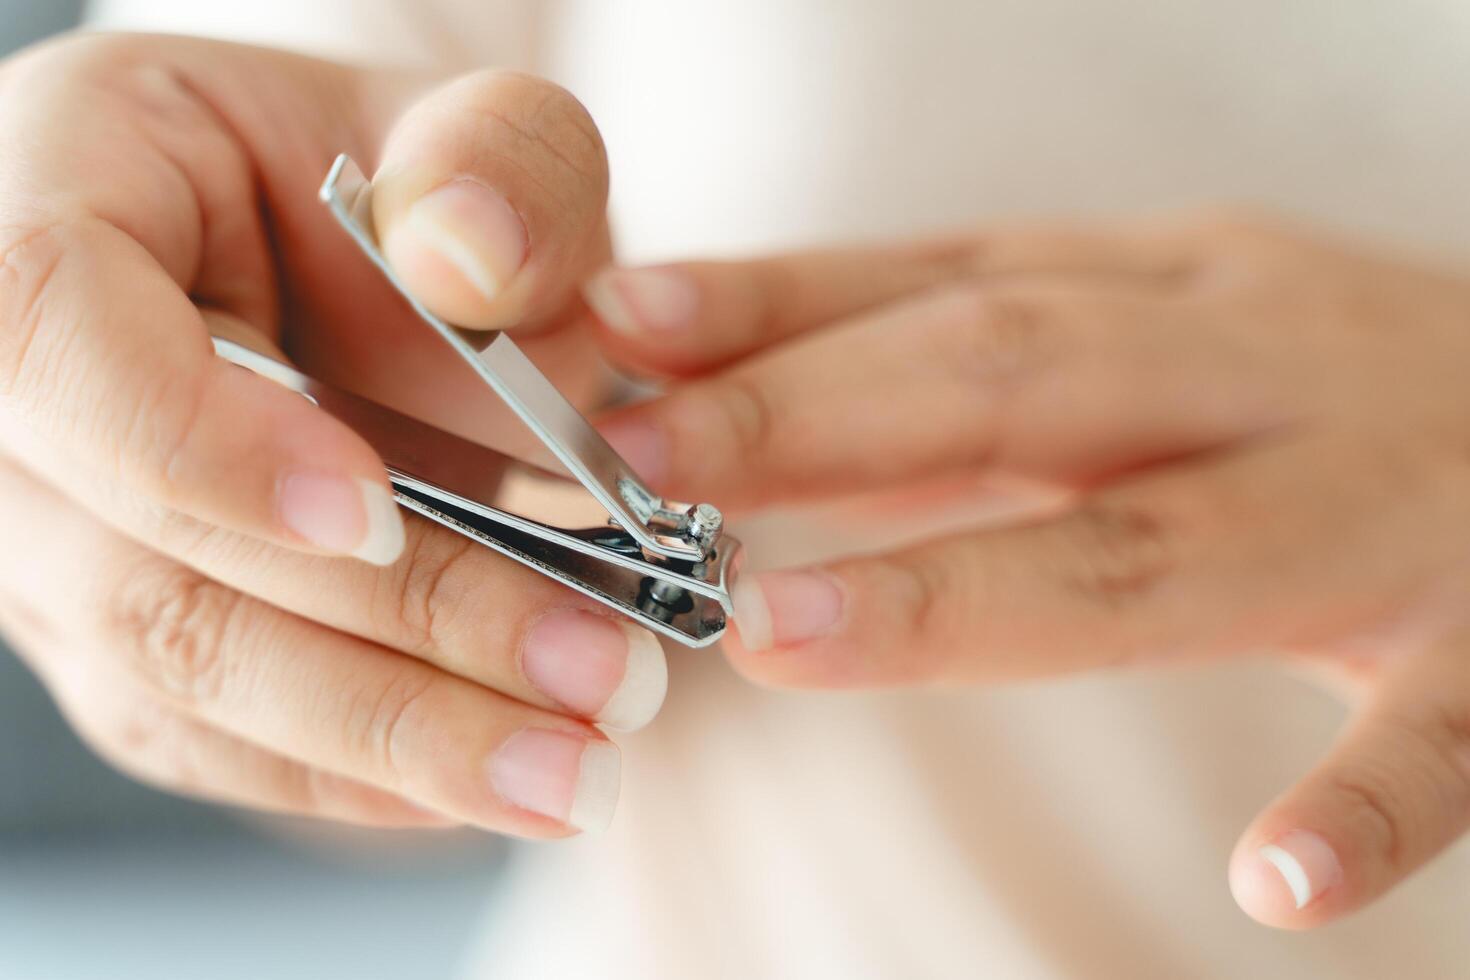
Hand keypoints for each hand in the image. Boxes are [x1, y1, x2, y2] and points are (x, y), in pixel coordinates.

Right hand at [0, 33, 663, 834]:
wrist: (375, 273)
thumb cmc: (409, 187)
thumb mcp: (476, 131)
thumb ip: (495, 157)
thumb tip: (475, 259)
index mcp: (57, 201)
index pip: (58, 339)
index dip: (205, 445)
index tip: (373, 516)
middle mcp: (24, 406)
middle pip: (154, 561)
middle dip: (394, 636)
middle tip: (595, 678)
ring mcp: (64, 540)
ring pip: (188, 679)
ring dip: (398, 739)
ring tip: (580, 765)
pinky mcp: (130, 636)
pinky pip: (219, 738)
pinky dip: (364, 771)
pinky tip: (495, 774)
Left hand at [584, 212, 1469, 922]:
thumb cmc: (1313, 388)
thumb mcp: (1148, 330)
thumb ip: (965, 359)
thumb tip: (728, 380)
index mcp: (1172, 288)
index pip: (943, 281)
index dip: (778, 305)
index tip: (616, 328)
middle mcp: (1264, 371)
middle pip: (1017, 379)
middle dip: (817, 416)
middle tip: (640, 459)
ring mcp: (1386, 506)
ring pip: (1167, 551)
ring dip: (968, 593)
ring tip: (784, 632)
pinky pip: (1442, 737)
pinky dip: (1366, 805)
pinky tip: (1273, 881)